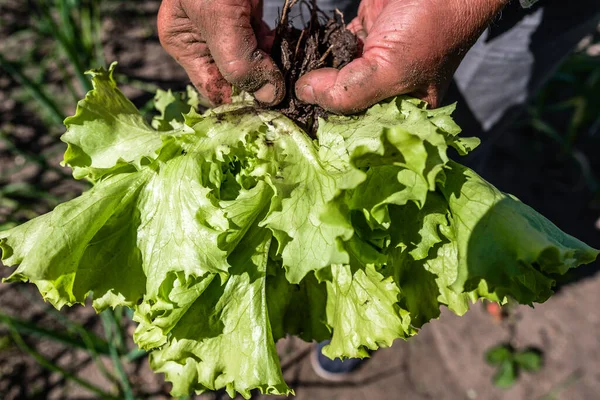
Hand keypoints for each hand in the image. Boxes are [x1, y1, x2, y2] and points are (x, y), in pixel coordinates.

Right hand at [157, 0, 283, 105]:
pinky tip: (294, 53)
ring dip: (275, 68)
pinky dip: (281, 48)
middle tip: (289, 95)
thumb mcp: (218, 16)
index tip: (270, 113)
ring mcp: (230, 26)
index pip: (214, 89)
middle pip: (237, 77)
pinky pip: (267, 41)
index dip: (241, 103)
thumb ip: (239, 60)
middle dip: (261, 85)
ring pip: (255, 61)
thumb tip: (268, 97)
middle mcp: (204, 40)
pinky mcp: (251, 13)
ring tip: (294, 75)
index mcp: (184, 43)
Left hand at [295, 0, 508, 113]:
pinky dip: (316, 52)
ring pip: (334, 78)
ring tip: (286, 86)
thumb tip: (304, 93)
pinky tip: (296, 60)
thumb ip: (348, 90)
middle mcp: (387, 90)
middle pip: (344, 105)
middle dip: (317, 106)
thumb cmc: (431, 28)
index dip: (333, 132)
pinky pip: (332, 49)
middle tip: (286, 111)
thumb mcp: (392, 70)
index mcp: (404, 111)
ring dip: (313, 80)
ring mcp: (373, 61)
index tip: (300, 133)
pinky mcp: (362, 36)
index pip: (362, 130)